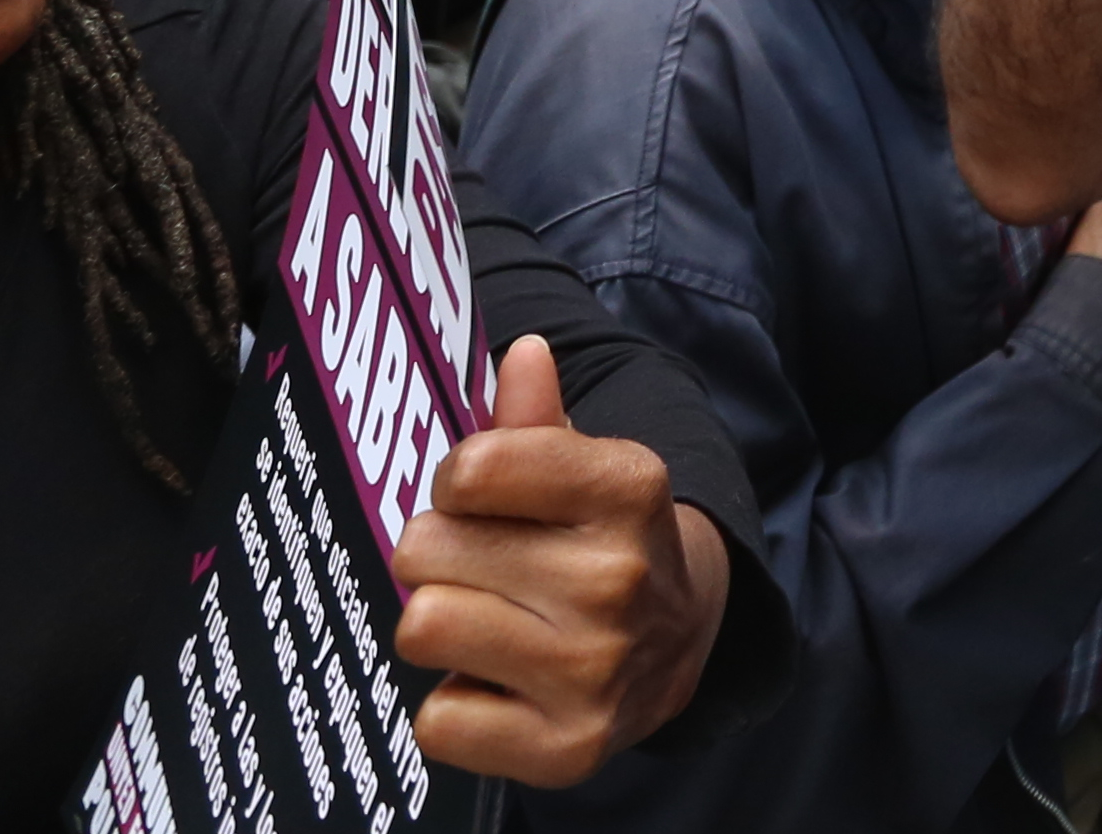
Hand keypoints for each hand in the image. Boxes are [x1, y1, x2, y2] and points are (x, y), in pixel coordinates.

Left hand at [392, 335, 728, 789]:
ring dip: (437, 626)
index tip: (478, 497)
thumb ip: (536, 416)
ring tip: (481, 622)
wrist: (677, 645)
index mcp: (629, 488)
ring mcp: (594, 671)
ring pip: (424, 629)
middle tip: (476, 569)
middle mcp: (619, 579)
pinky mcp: (567, 749)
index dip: (456, 482)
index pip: (472, 468)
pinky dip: (454, 707)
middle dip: (435, 556)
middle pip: (427, 549)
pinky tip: (496, 685)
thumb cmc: (601, 542)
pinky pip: (438, 721)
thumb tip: (524, 352)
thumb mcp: (584, 469)